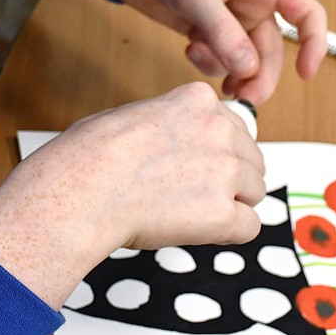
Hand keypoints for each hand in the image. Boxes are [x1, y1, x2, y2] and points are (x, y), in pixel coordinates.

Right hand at [0, 83, 264, 307]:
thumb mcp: (134, 114)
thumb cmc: (90, 156)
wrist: (80, 192)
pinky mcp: (222, 213)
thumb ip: (171, 123)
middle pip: (251, 160)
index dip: (214, 151)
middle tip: (190, 193)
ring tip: (187, 211)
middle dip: (229, 179)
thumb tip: (178, 142)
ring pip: (255, 193)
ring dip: (230, 204)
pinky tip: (197, 230)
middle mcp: (220, 130)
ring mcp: (225, 172)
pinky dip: (227, 234)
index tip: (191, 164)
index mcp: (198, 100)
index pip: (234, 127)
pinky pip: (249, 227)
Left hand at [97, 0, 326, 102]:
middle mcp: (249, 4)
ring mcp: (226, 19)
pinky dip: (208, 63)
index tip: (304, 75)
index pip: (306, 14)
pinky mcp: (202, 30)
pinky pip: (218, 58)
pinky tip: (188, 49)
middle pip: (271, 51)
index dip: (314, 44)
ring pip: (244, 60)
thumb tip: (248, 69)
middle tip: (243, 97)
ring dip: (229, 71)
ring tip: (199, 59)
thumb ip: (222, 31)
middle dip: (260, 76)